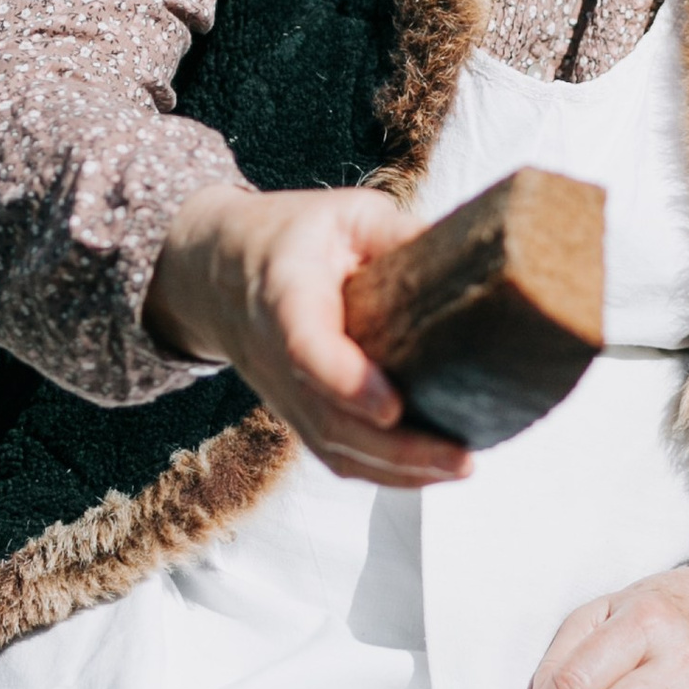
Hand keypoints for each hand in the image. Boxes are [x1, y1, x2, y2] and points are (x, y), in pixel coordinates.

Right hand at [146, 180, 472, 487]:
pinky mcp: (298, 414)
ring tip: (460, 465)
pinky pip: (336, 455)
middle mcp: (277, 357)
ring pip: (333, 449)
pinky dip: (384, 474)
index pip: (306, 348)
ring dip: (398, 470)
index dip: (345, 382)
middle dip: (396, 450)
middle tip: (462, 457)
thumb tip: (472, 254)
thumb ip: (398, 234)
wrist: (216, 271)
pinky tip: (434, 470)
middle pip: (329, 421)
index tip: (392, 407)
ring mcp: (284, 395)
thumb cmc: (290, 237)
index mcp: (285, 296)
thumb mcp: (344, 215)